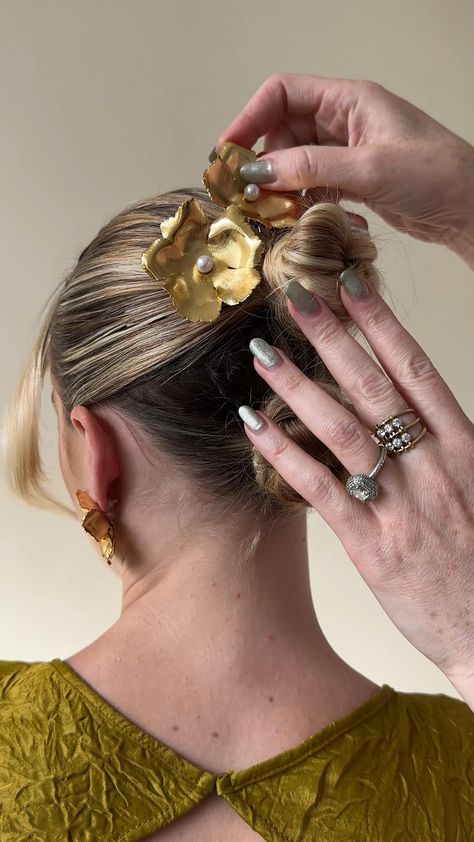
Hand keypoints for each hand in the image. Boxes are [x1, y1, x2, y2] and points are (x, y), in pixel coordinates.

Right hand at [213, 74, 473, 264]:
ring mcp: (348, 152)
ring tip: (276, 213)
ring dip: (282, 188)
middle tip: (249, 195)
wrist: (471, 207)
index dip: (250, 119)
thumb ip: (311, 167)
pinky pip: (313, 185)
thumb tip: (258, 171)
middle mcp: (345, 121)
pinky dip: (302, 201)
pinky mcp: (353, 180)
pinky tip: (303, 219)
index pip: (283, 94)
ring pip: (296, 163)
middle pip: (283, 132)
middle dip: (264, 162)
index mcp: (349, 100)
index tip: (228, 153)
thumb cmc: (436, 174)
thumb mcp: (370, 168)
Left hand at [240, 274, 473, 706]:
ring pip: (343, 432)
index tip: (351, 284)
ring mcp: (402, 506)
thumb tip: (413, 407)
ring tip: (263, 353)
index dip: (381, 324)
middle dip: (333, 338)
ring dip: (299, 387)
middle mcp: (433, 468)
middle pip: (375, 388)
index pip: (417, 371)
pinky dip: (286, 455)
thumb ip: (447, 446)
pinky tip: (253, 426)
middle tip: (296, 296)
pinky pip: (322, 492)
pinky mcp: (372, 547)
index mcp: (466, 448)